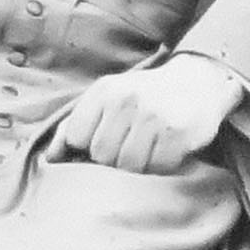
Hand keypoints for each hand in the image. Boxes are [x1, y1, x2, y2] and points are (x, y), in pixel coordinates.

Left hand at [48, 55, 244, 173]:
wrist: (199, 80)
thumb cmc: (145, 95)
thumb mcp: (107, 98)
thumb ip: (76, 125)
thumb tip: (49, 159)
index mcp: (104, 91)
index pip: (76, 137)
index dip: (86, 148)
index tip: (102, 144)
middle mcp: (126, 100)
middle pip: (102, 156)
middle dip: (114, 159)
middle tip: (132, 146)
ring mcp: (153, 116)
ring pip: (129, 167)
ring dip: (139, 167)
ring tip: (149, 150)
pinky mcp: (177, 133)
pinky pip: (158, 169)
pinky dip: (162, 168)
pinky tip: (166, 152)